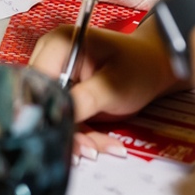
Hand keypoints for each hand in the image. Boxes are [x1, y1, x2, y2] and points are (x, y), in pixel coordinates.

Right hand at [30, 17, 179, 157]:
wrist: (156, 66)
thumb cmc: (138, 66)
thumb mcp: (112, 85)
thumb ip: (83, 100)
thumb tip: (56, 117)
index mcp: (59, 44)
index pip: (38, 81)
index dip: (45, 109)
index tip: (62, 135)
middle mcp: (53, 58)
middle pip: (44, 100)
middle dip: (67, 128)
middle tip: (88, 150)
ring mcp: (60, 76)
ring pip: (55, 114)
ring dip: (78, 136)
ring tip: (102, 148)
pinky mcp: (68, 93)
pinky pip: (67, 118)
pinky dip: (84, 134)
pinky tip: (103, 143)